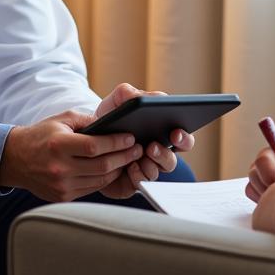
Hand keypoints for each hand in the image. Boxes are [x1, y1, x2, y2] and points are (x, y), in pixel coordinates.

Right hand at [0, 110, 141, 201]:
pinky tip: (113, 169)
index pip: (95, 146)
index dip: (117, 143)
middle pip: (102, 165)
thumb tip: (114, 125)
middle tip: (138, 149)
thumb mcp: (62, 120)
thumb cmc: (42, 135)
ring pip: (100, 180)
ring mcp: (61, 185)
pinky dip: (105, 179)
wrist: (15, 159)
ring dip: (118, 169)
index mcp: (59, 145)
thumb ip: (87, 121)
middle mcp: (59, 168)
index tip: (131, 138)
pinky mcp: (63, 196)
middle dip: (124, 157)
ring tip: (129, 159)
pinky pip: (92, 188)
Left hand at [92, 83, 195, 199]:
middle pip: (173, 158)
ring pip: (159, 171)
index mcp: (162, 132)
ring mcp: (148, 167)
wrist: (90, 138)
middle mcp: (159, 152)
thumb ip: (126, 93)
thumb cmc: (110, 118)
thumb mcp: (116, 102)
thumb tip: (135, 96)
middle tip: (153, 145)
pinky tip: (130, 167)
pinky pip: (143, 182)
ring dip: (153, 163)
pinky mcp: (135, 180)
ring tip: (141, 154)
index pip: (183, 137)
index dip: (184, 136)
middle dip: (166, 154)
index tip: (176, 132)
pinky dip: (138, 174)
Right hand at [245, 142, 274, 202]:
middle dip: (265, 182)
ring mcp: (265, 176)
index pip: (265, 155)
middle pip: (254, 169)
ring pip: (252, 182)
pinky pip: (251, 193)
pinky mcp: (262, 189)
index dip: (267, 168)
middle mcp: (271, 162)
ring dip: (264, 192)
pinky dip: (260, 198)